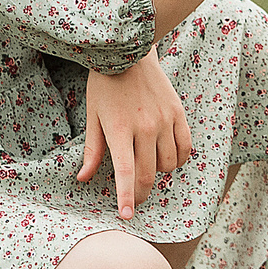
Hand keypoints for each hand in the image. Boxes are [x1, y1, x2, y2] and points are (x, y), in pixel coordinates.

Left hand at [78, 58, 191, 219]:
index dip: (126, 197)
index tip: (126, 216)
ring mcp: (164, 120)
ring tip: (146, 165)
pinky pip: (184, 148)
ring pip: (168, 164)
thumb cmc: (105, 84)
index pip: (126, 172)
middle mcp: (145, 126)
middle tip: (133, 201)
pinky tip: (166, 158)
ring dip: (158, 173)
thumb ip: (92, 150)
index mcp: (120, 128)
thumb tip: (83, 178)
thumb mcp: (93, 116)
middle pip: (147, 173)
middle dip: (140, 194)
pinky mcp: (178, 113)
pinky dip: (177, 160)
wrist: (131, 53)